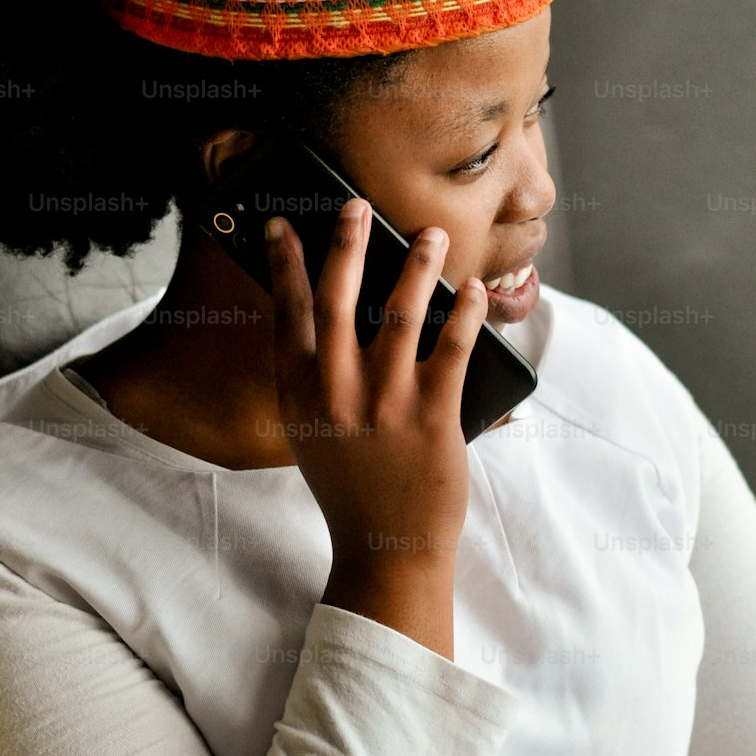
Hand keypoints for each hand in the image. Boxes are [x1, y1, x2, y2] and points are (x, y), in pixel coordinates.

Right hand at [264, 199, 487, 631]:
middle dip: (346, 243)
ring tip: (430, 236)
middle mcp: (335, 393)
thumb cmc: (352, 487)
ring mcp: (385, 402)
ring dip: (417, 264)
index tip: (282, 225)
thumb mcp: (311, 433)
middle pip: (335, 298)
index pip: (284, 314)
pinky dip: (465, 310)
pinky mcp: (433, 414)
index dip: (282, 264)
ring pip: (399, 311)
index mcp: (299, 396)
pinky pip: (453, 345)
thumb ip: (312, 380)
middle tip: (355, 206)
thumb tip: (327, 316)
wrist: (388, 549)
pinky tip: (473, 289)